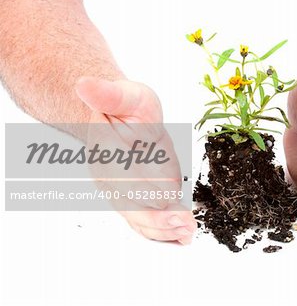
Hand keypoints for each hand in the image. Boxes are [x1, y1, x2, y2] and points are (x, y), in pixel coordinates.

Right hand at [76, 77, 195, 244]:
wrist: (118, 120)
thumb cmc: (124, 106)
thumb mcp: (123, 93)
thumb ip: (107, 93)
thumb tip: (84, 85)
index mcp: (107, 152)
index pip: (120, 175)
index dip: (141, 189)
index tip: (165, 200)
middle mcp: (112, 178)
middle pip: (131, 205)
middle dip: (158, 218)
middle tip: (183, 224)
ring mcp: (124, 191)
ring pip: (140, 217)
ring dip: (163, 229)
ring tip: (187, 233)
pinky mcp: (137, 199)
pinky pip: (146, 220)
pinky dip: (163, 231)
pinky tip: (181, 237)